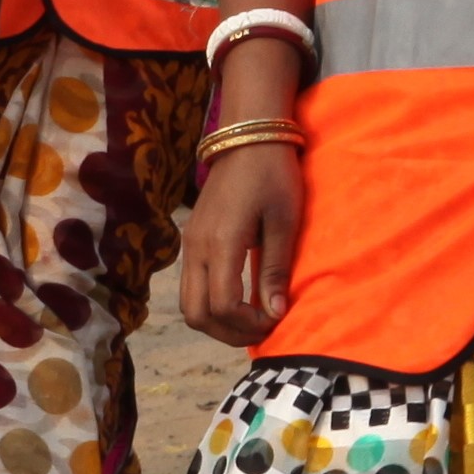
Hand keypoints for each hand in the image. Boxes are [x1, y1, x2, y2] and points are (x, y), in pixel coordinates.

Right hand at [177, 144, 302, 346]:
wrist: (247, 140)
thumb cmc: (273, 177)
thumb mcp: (285, 222)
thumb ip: (276, 270)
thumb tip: (275, 312)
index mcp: (221, 243)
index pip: (223, 305)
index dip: (249, 324)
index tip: (276, 319)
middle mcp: (197, 249)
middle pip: (197, 315)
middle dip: (230, 333)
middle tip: (262, 329)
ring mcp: (189, 246)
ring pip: (189, 305)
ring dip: (218, 323)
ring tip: (251, 319)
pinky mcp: (190, 242)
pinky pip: (191, 287)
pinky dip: (212, 305)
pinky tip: (240, 299)